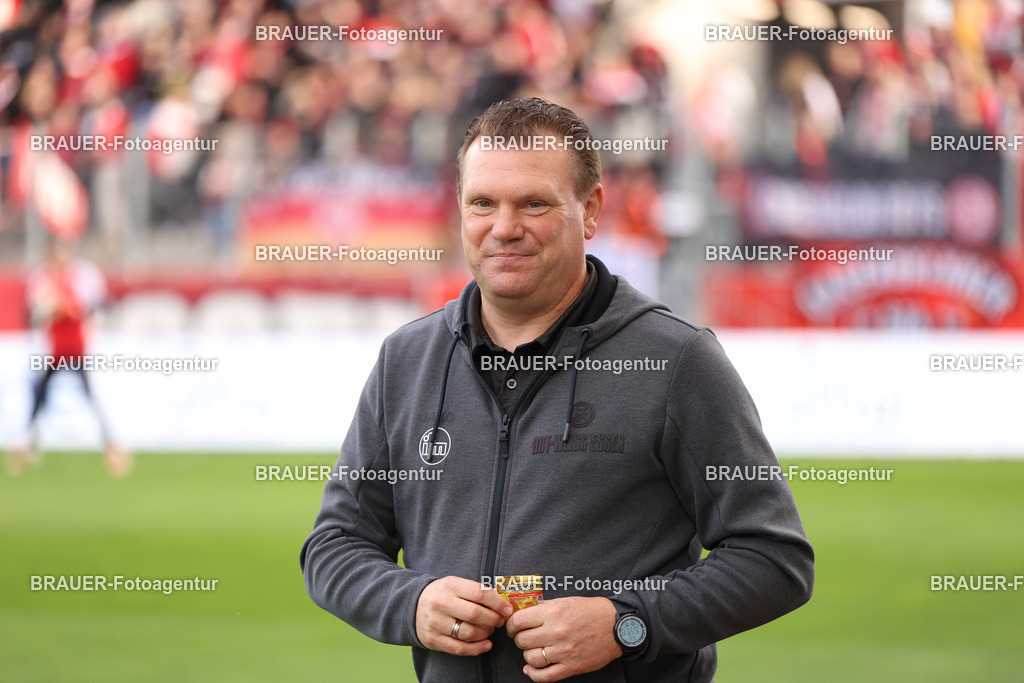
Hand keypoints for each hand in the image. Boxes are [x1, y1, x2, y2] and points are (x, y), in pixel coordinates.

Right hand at [415, 576, 512, 655]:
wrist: (413, 605)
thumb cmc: (443, 594)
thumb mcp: (455, 584)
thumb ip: (476, 591)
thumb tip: (502, 603)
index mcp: (450, 586)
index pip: (479, 593)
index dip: (497, 602)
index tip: (507, 609)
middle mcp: (441, 603)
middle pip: (475, 614)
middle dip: (493, 619)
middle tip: (500, 621)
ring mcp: (436, 623)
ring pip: (468, 633)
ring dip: (485, 633)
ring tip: (490, 630)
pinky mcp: (434, 640)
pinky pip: (459, 648)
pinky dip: (477, 648)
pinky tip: (486, 644)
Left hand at [506, 596, 621, 681]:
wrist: (616, 626)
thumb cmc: (591, 611)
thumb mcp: (565, 601)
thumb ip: (544, 608)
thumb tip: (524, 612)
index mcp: (552, 613)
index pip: (518, 621)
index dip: (511, 625)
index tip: (513, 627)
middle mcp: (555, 633)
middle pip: (522, 641)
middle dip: (520, 639)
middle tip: (525, 637)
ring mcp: (563, 652)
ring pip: (530, 658)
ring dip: (528, 655)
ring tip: (534, 650)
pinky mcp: (571, 667)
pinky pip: (545, 676)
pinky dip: (533, 674)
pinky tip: (530, 669)